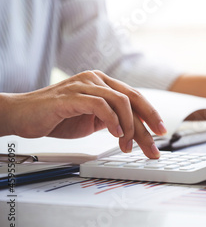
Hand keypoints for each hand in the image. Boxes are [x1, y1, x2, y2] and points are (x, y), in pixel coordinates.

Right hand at [0, 71, 166, 157]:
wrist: (22, 115)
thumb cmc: (56, 117)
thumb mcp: (91, 119)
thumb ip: (111, 119)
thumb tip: (134, 131)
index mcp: (103, 83)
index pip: (135, 97)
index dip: (151, 114)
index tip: (161, 132)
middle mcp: (97, 79)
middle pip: (133, 99)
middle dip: (147, 124)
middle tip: (154, 146)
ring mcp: (84, 85)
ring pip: (121, 102)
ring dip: (129, 128)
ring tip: (127, 146)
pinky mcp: (72, 95)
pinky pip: (101, 105)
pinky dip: (112, 121)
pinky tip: (115, 134)